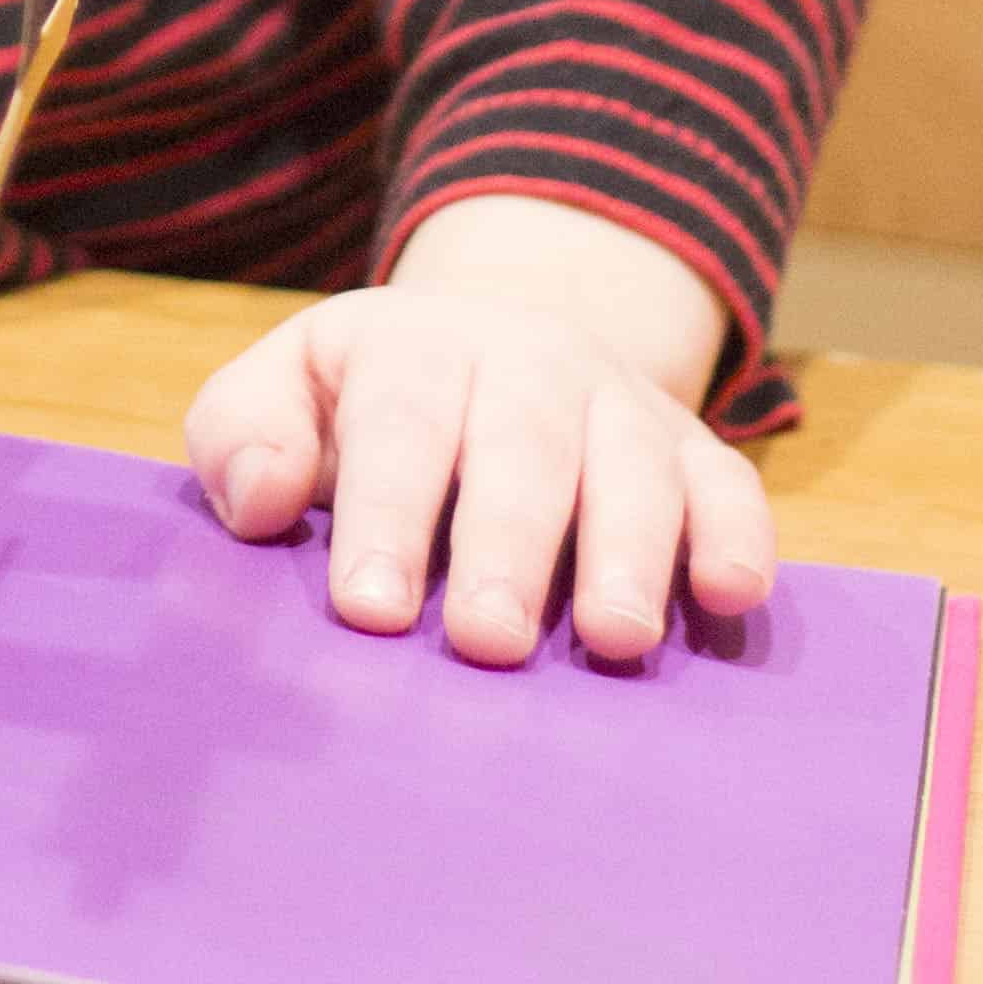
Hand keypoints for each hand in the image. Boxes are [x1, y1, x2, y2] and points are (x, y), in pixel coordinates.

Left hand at [181, 193, 774, 666]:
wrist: (497, 342)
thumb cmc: (368, 405)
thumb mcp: (288, 392)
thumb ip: (245, 436)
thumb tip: (262, 500)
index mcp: (414, 346)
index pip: (399, 423)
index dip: (385, 515)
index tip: (370, 610)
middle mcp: (526, 359)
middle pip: (520, 443)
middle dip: (504, 542)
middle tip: (486, 641)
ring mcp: (618, 402)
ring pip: (633, 464)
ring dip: (628, 549)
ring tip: (613, 640)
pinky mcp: (696, 453)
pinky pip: (729, 485)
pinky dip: (738, 535)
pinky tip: (730, 594)